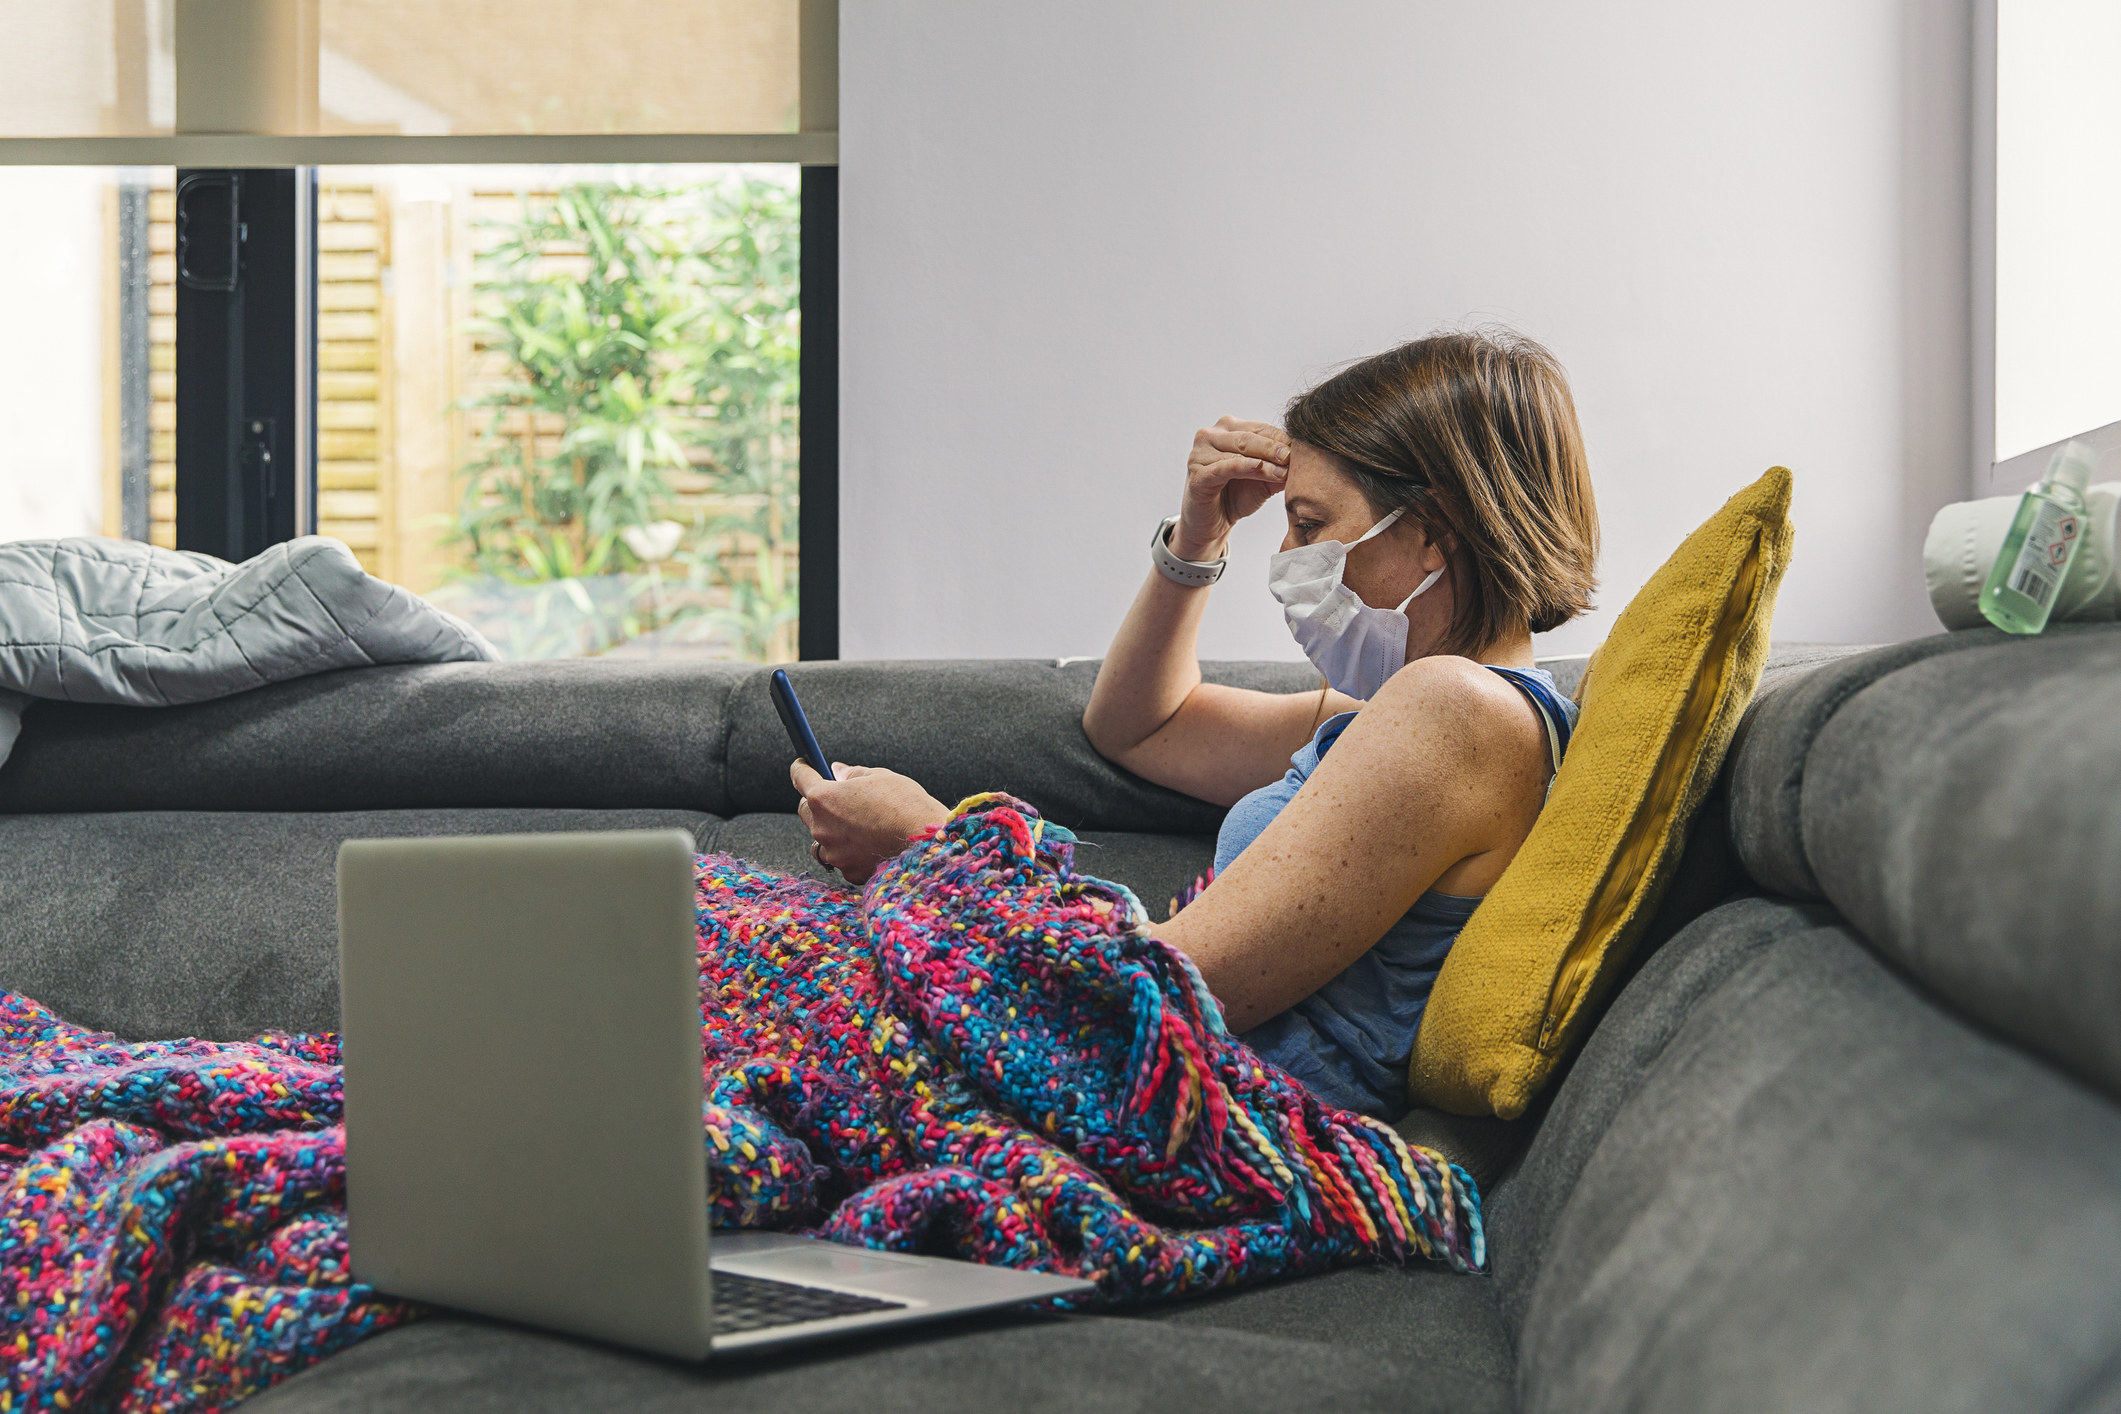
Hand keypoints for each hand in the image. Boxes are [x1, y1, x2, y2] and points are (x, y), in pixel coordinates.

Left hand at [791, 760, 950, 885]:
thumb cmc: (907, 806)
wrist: (928, 844)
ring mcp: (834, 853)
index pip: (800, 778)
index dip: (802, 769)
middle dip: (817, 802)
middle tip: (838, 797)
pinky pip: (841, 857)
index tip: (804, 765)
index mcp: (825, 798)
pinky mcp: (848, 872)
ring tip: (859, 824)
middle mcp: (822, 828)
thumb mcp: (881, 777)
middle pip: (805, 810)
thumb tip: (838, 772)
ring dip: (832, 829)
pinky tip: (871, 843)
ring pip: (822, 838)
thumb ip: (853, 773)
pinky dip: (850, 850)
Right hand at [1172, 416, 1289, 561]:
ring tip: (1284, 472)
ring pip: (1239, 453)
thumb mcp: (1264, 477)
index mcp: (1227, 428)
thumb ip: (1279, 465)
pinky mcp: (1197, 475)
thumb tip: (1305, 455)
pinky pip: (1224, 468)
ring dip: (1265, 462)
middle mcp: (1209, 435)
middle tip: (1294, 457)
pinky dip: (1244, 468)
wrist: (1212, 524)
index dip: (1281, 438)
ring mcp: (1199, 454)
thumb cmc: (1236, 495)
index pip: (1259, 428)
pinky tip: (1260, 469)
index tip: (1302, 448)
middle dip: (1274, 448)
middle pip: (1249, 437)